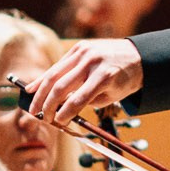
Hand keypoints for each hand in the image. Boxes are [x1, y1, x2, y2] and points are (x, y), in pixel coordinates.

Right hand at [25, 38, 142, 122]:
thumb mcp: (110, 96)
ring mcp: (84, 52)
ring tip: (32, 107)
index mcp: (104, 77)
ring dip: (40, 92)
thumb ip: (86, 102)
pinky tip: (32, 88)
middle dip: (48, 105)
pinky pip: (58, 65)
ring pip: (54, 74)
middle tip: (41, 118)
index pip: (78, 99)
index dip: (65, 113)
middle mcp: (92, 62)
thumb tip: (60, 109)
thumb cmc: (124, 80)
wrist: (138, 56)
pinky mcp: (79, 47)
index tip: (57, 123)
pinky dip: (45, 78)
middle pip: (61, 86)